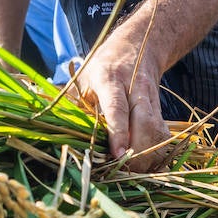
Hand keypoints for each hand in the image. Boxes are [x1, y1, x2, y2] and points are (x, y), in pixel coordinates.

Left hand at [67, 32, 172, 171]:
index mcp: (111, 79)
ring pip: (158, 132)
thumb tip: (55, 126)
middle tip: (121, 171)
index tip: (116, 154)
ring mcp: (151, 100)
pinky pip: (163, 135)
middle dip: (137, 152)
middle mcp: (135, 89)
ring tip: (131, 171)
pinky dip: (156, 153)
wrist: (139, 45)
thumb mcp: (83, 76)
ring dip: (148, 156)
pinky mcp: (161, 110)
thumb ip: (74, 101)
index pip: (117, 108)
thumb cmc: (104, 64)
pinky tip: (143, 165)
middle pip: (145, 124)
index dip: (118, 132)